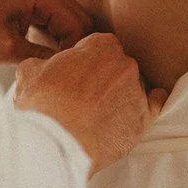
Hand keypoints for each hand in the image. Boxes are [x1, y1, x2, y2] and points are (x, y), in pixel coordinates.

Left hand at [0, 0, 93, 64]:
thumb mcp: (10, 49)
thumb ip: (46, 56)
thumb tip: (73, 70)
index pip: (77, 25)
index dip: (75, 51)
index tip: (64, 72)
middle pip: (80, 20)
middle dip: (75, 47)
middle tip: (63, 70)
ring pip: (72, 21)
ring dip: (68, 43)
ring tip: (56, 64)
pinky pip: (58, 20)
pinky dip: (58, 38)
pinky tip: (48, 54)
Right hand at [14, 32, 165, 173]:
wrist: (59, 143)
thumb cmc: (43, 105)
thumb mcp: (31, 70)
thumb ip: (46, 62)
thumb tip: (46, 67)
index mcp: (101, 44)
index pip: (100, 45)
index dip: (89, 60)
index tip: (80, 74)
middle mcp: (125, 64)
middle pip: (119, 66)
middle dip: (106, 77)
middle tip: (89, 95)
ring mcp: (137, 92)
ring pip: (133, 87)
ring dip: (122, 94)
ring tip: (103, 110)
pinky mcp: (144, 120)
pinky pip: (155, 105)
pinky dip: (150, 104)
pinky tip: (144, 105)